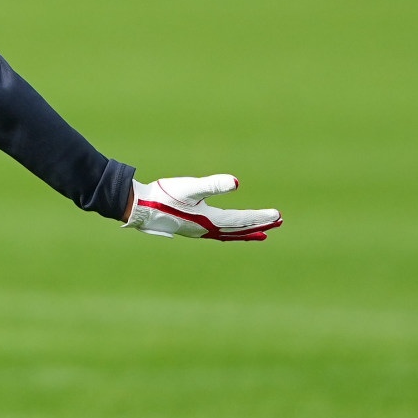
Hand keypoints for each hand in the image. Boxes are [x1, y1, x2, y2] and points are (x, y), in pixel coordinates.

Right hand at [122, 175, 280, 240]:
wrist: (139, 207)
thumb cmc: (163, 195)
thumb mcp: (190, 187)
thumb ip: (213, 185)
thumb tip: (237, 183)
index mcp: (209, 221)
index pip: (242, 220)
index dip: (260, 217)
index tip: (278, 216)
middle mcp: (207, 230)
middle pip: (240, 229)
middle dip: (259, 225)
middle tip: (279, 222)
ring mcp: (199, 231)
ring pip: (230, 234)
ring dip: (247, 231)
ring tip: (263, 233)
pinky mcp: (192, 228)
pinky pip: (219, 234)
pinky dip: (231, 233)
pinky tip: (230, 230)